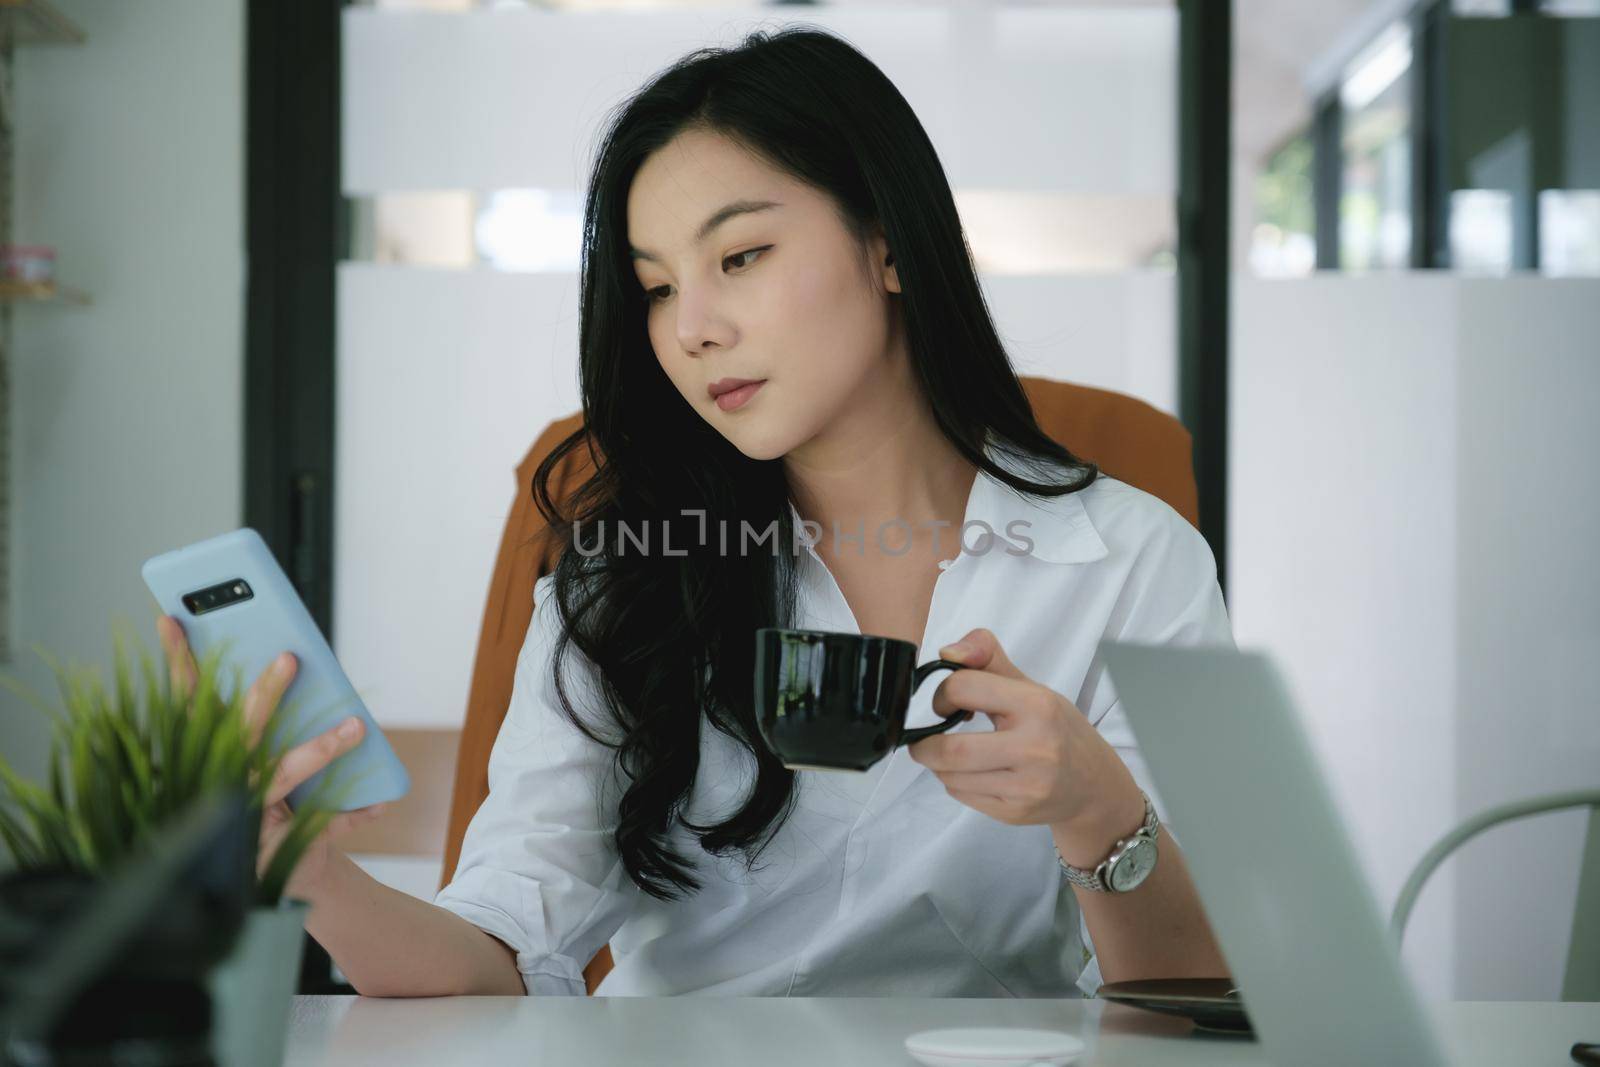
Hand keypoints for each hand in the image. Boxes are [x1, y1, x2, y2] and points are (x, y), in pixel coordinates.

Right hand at [156, 615, 389, 899]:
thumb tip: (293, 661)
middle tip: (290, 658)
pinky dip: (355, 813)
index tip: (171, 618)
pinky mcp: (275, 848)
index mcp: (211, 755)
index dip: (178, 661)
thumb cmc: (269, 801)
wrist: (284, 876)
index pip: (189, 701)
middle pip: (241, 730)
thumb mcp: (263, 761)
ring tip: (357, 726)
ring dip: (321, 747)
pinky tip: (380, 804)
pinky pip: (323, 825)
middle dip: (265, 693)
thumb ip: (267, 720)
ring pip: (282, 774)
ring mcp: (246, 817)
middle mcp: (222, 782)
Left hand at [908, 627, 1141, 842]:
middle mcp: (1035, 748)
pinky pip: (962, 795)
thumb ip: (988, 658)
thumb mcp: (1031, 687)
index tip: (947, 703)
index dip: (943, 694)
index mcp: (1037, 705)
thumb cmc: (1056, 729)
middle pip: (951, 749)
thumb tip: (947, 651)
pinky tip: (972, 773)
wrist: (1093, 786)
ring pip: (951, 776)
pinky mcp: (1015, 812)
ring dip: (939, 764)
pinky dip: (955, 782)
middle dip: (925, 744)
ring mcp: (1026, 786)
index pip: (963, 689)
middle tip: (924, 740)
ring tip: (951, 755)